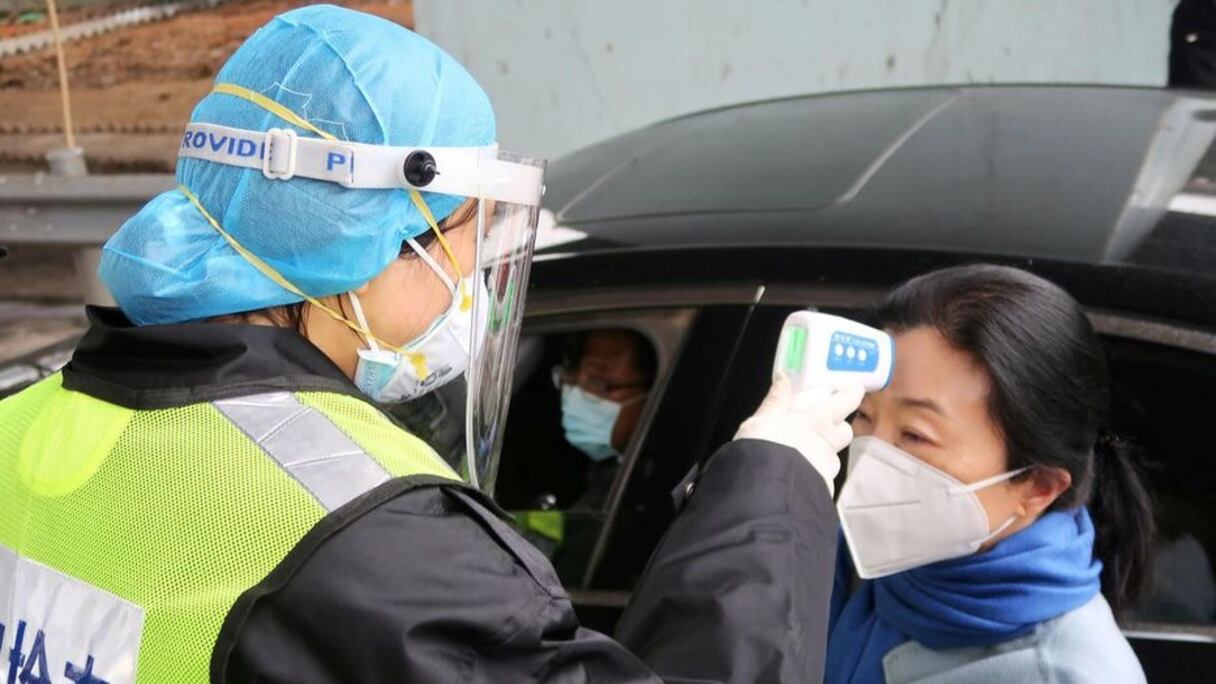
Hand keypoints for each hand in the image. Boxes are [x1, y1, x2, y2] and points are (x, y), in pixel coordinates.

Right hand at [734, 374, 864, 494]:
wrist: (766, 493)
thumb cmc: (765, 450)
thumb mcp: (762, 419)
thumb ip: (776, 401)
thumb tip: (783, 379)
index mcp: (816, 421)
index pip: (845, 401)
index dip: (851, 394)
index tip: (852, 389)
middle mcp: (827, 444)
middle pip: (845, 431)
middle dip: (837, 428)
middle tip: (821, 425)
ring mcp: (827, 469)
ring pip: (832, 458)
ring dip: (821, 456)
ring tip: (799, 457)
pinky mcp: (822, 490)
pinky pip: (821, 480)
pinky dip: (812, 477)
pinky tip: (795, 477)